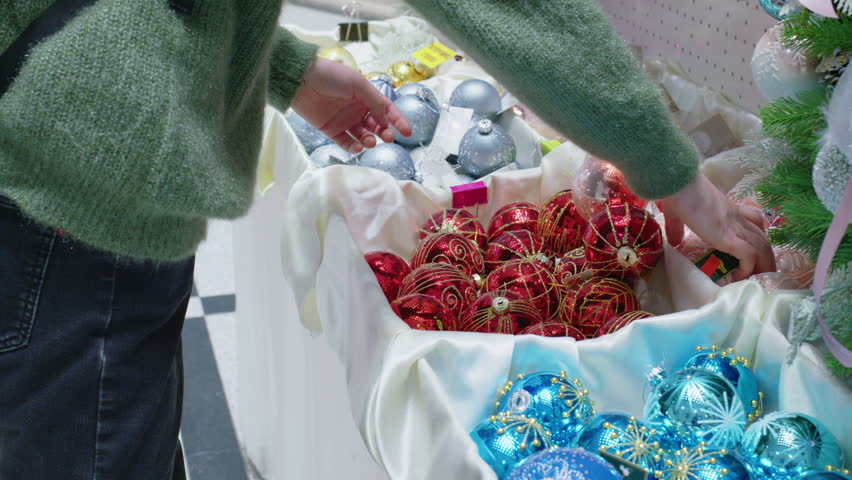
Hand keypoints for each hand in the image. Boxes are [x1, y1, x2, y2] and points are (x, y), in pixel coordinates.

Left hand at [291, 57, 411, 152]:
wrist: (301, 80)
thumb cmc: (330, 76)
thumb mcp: (358, 84)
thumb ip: (375, 101)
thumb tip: (387, 119)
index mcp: (366, 95)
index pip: (387, 110)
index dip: (398, 121)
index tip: (407, 133)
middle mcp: (357, 109)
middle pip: (376, 125)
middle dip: (384, 132)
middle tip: (387, 137)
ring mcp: (344, 120)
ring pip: (363, 136)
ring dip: (369, 140)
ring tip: (370, 142)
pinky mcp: (331, 130)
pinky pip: (346, 142)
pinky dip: (353, 147)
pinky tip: (358, 147)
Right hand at [662, 174, 775, 280]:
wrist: (681, 185)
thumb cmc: (678, 194)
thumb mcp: (676, 212)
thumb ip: (676, 226)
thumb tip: (673, 241)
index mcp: (728, 209)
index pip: (753, 219)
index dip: (757, 234)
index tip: (753, 249)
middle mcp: (736, 218)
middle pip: (762, 237)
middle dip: (767, 255)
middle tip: (764, 271)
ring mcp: (734, 227)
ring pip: (761, 247)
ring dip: (763, 264)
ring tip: (759, 279)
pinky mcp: (728, 237)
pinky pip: (748, 255)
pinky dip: (747, 268)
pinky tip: (739, 277)